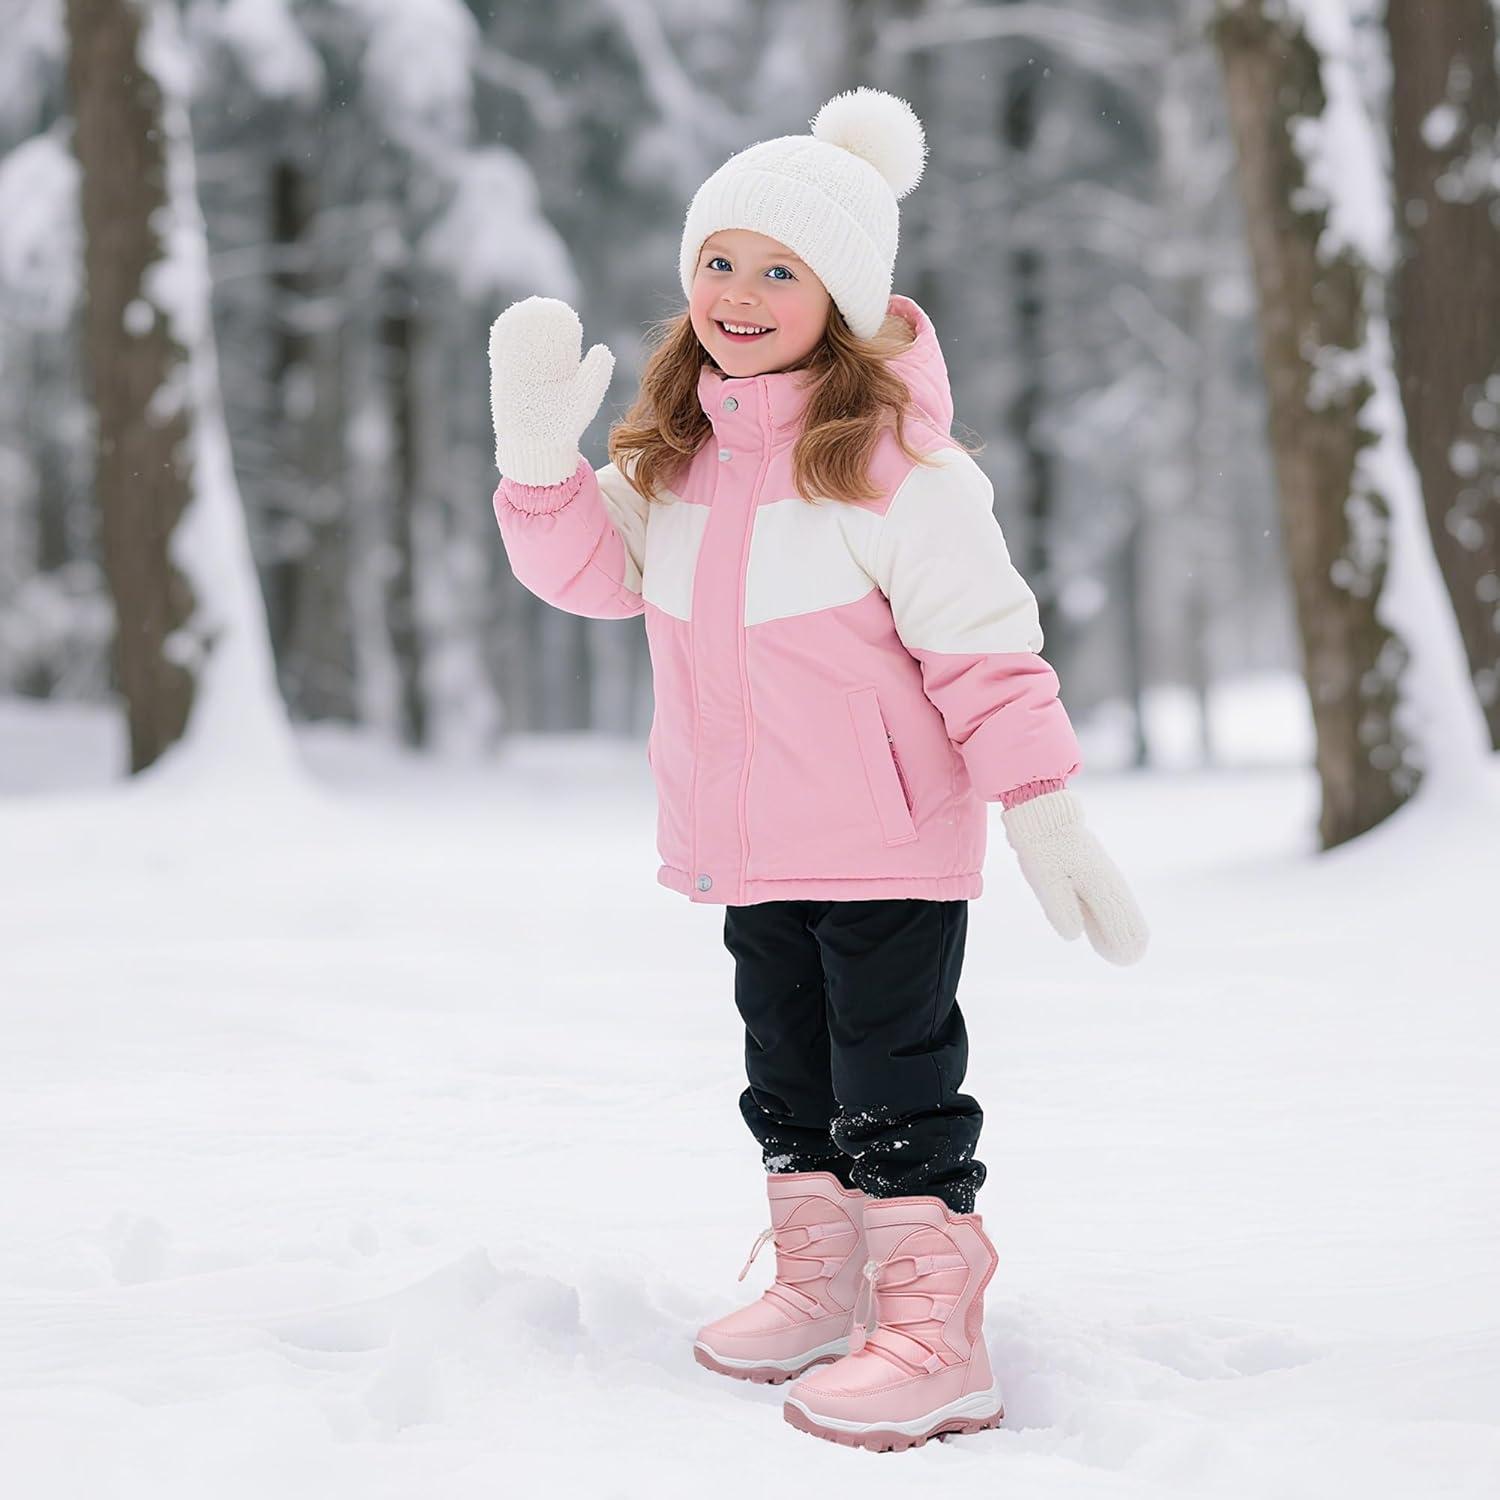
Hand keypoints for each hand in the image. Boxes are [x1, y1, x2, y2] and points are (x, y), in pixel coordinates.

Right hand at [488, 296, 614, 485]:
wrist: (539, 449)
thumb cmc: (564, 428)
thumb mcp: (584, 398)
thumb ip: (595, 375)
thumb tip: (604, 348)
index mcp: (560, 372)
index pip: (558, 342)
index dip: (559, 326)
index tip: (561, 311)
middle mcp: (540, 371)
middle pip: (536, 339)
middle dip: (536, 321)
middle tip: (539, 304)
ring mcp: (520, 375)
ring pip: (518, 345)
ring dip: (518, 327)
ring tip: (521, 311)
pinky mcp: (504, 382)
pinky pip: (502, 357)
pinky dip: (502, 342)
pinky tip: (504, 327)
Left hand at [1000, 790, 1148, 965]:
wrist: (1042, 815)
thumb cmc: (1043, 848)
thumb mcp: (1046, 879)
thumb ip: (1060, 907)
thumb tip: (1074, 935)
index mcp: (1099, 883)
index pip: (1121, 917)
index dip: (1124, 940)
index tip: (1124, 959)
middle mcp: (1107, 878)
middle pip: (1125, 911)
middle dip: (1128, 936)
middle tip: (1129, 959)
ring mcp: (1101, 872)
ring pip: (1118, 903)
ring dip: (1120, 926)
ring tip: (1121, 951)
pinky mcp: (1092, 869)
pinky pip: (1108, 896)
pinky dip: (1110, 913)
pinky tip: (1104, 926)